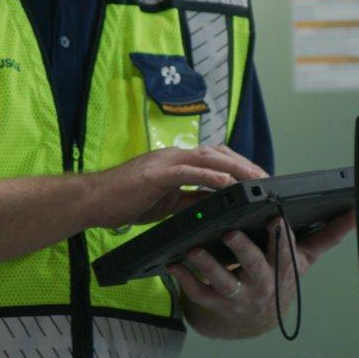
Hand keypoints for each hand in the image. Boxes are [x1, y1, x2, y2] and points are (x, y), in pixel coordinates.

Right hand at [82, 143, 265, 227]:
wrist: (93, 201)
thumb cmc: (125, 200)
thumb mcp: (167, 202)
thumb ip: (189, 199)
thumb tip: (213, 204)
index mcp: (176, 162)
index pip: (215, 158)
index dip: (238, 167)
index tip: (257, 180)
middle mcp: (173, 156)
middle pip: (217, 154)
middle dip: (244, 165)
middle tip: (265, 179)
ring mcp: (164, 162)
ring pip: (207, 158)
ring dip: (233, 168)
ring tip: (253, 179)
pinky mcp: (155, 174)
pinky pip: (187, 171)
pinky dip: (208, 175)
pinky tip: (225, 181)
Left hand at [169, 209, 355, 338]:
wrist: (251, 321)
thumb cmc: (278, 277)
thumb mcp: (304, 258)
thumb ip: (328, 234)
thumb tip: (358, 212)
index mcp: (283, 271)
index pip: (285, 253)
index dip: (281, 238)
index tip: (276, 218)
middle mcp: (261, 286)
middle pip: (254, 268)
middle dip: (244, 251)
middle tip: (230, 232)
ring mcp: (236, 297)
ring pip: (222, 282)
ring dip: (207, 265)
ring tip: (193, 248)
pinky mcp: (213, 304)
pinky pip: (197, 294)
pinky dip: (184, 279)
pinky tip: (173, 264)